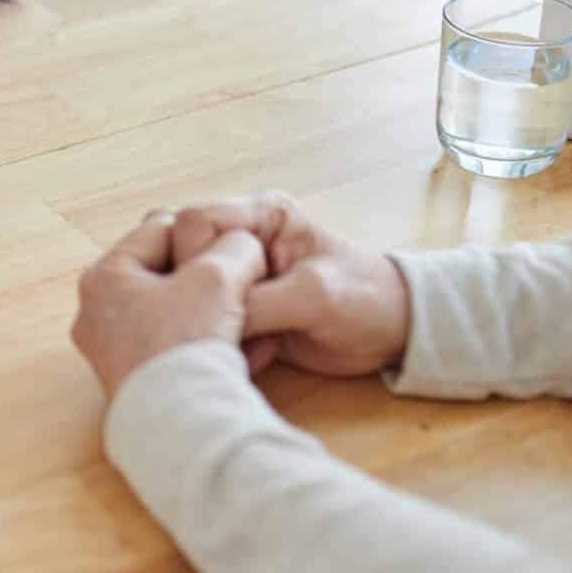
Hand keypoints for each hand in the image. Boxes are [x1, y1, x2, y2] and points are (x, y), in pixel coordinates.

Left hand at [71, 209, 270, 399]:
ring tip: (247, 319)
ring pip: (173, 312)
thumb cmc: (188, 343)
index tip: (235, 250)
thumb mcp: (219, 278)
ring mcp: (112, 351)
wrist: (180, 425)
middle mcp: (97, 313)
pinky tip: (243, 351)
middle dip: (208, 278)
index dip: (204, 235)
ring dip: (213, 312)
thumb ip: (234, 247)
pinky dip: (206, 343)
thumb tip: (242, 245)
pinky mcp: (135, 382)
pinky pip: (174, 347)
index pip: (160, 229)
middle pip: (165, 274)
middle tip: (242, 284)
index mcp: (104, 277)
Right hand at [161, 194, 411, 378]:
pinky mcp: (238, 309)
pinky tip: (252, 357)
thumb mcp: (315, 297)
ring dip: (205, 323)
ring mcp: (236, 276)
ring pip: (185, 292)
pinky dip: (220, 343)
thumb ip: (260, 302)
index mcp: (261, 215)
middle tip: (224, 326)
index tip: (214, 297)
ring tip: (243, 345)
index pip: (194, 222)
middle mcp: (241, 239)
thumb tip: (206, 319)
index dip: (193, 258)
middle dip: (194, 296)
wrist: (393, 334)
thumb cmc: (366, 300)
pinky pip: (203, 321)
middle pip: (179, 256)